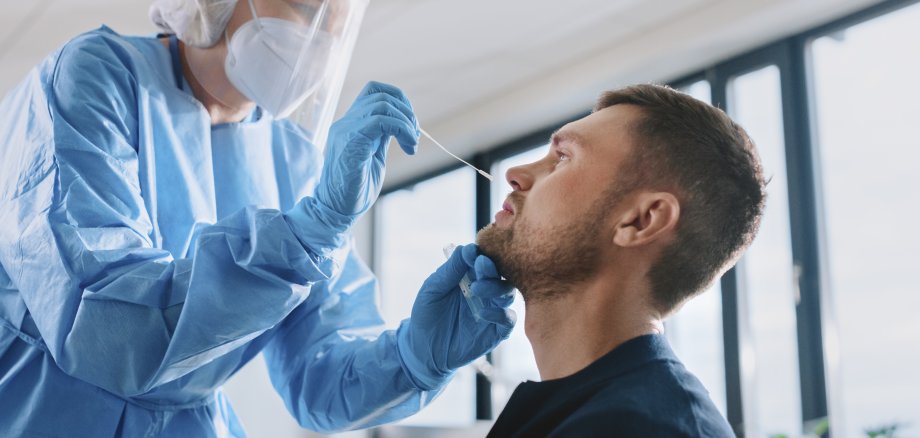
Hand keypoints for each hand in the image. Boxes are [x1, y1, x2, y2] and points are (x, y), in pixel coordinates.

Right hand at [315, 81, 418, 226]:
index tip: (410, 124)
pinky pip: (379, 121)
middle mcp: (345, 122)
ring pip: (382, 104)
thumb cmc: (355, 189)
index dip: (398, 99)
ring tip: (412, 144)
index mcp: (351, 124)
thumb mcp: (374, 155)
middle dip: (406, 112)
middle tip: (414, 138)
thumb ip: (383, 136)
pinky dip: (401, 130)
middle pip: (380, 93)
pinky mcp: (350, 142)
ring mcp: (345, 131)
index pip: (374, 91)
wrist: (336, 210)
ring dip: (406, 122)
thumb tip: (402, 123)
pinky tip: (409, 147)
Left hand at [397, 244, 516, 389]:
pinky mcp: (497, 330)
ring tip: (478, 290)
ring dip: (496, 288)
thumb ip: (449, 271)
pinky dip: (500, 314)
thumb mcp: (432, 289)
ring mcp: (493, 309)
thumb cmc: (427, 315)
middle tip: (481, 267)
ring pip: (508, 293)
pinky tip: (483, 314)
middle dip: (492, 269)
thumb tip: (467, 249)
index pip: (483, 258)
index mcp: (470, 275)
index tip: (472, 254)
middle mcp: (486, 289)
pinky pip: (508, 319)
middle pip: (500, 273)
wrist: (424, 350)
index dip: (480, 254)